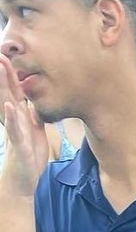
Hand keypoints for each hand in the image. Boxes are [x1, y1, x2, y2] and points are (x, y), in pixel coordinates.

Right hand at [0, 56, 46, 199]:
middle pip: (8, 93)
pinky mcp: (19, 144)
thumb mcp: (35, 130)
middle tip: (1, 53)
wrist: (24, 178)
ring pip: (8, 105)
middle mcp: (14, 120)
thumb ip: (34, 114)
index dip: (12, 74)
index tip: (8, 54)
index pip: (15, 91)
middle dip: (5, 73)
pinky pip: (15, 129)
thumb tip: (35, 99)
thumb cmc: (29, 154)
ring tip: (3, 69)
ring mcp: (15, 131)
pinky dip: (13, 118)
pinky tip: (11, 106)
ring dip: (6, 87)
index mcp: (19, 116)